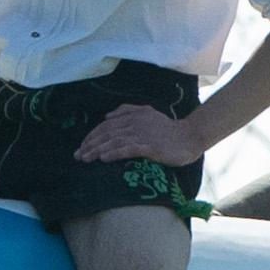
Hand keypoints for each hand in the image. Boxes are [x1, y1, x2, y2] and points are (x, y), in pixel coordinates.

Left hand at [73, 102, 202, 165]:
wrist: (190, 136)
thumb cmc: (168, 129)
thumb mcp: (148, 113)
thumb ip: (127, 111)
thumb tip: (106, 116)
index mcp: (133, 115)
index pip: (106, 125)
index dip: (92, 136)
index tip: (82, 146)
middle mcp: (135, 123)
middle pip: (107, 133)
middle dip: (90, 144)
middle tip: (78, 156)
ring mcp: (143, 134)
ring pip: (114, 141)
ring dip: (97, 150)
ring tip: (86, 158)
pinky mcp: (150, 146)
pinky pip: (128, 149)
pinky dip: (114, 153)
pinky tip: (103, 158)